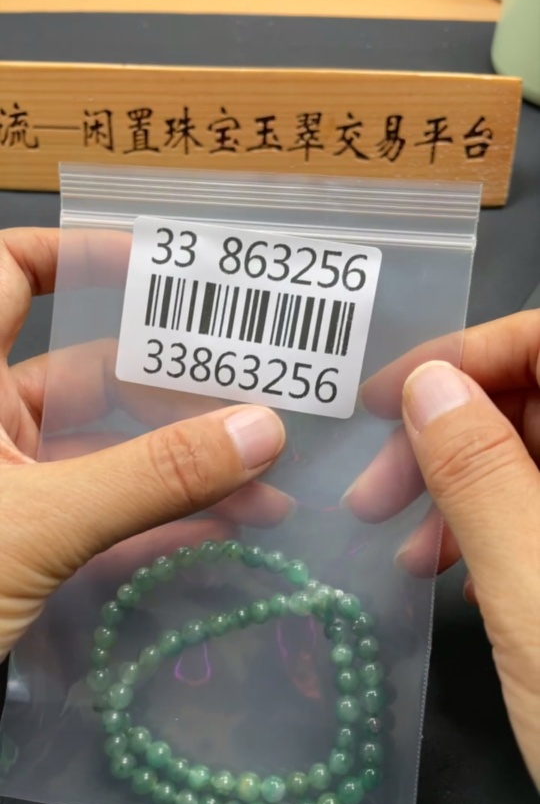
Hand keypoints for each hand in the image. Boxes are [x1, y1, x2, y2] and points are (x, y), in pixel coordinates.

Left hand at [0, 228, 289, 660]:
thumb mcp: (39, 525)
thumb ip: (151, 478)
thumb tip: (262, 429)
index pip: (11, 275)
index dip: (82, 257)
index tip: (168, 275)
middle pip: (89, 376)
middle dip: (174, 394)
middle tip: (261, 401)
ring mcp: (9, 489)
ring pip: (106, 455)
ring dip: (185, 468)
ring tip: (267, 482)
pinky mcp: (27, 546)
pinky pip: (104, 518)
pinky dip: (163, 522)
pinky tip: (228, 529)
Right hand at [343, 313, 539, 786]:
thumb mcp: (538, 594)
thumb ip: (483, 478)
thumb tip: (429, 386)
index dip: (471, 353)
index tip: (387, 397)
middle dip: (448, 434)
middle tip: (374, 492)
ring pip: (537, 459)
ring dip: (461, 488)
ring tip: (401, 544)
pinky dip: (492, 529)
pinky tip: (450, 571)